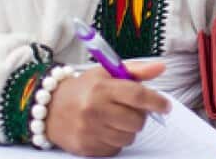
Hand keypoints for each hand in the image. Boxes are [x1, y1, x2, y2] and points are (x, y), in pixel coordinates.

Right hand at [45, 60, 169, 155]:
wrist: (49, 108)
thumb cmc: (84, 88)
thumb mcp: (106, 72)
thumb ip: (135, 70)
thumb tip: (161, 68)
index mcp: (102, 87)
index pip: (137, 95)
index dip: (156, 101)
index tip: (166, 106)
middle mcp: (94, 109)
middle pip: (136, 120)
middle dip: (140, 116)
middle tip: (131, 110)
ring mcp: (89, 130)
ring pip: (128, 137)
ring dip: (128, 130)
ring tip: (115, 119)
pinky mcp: (86, 147)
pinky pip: (115, 148)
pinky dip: (115, 140)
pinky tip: (105, 129)